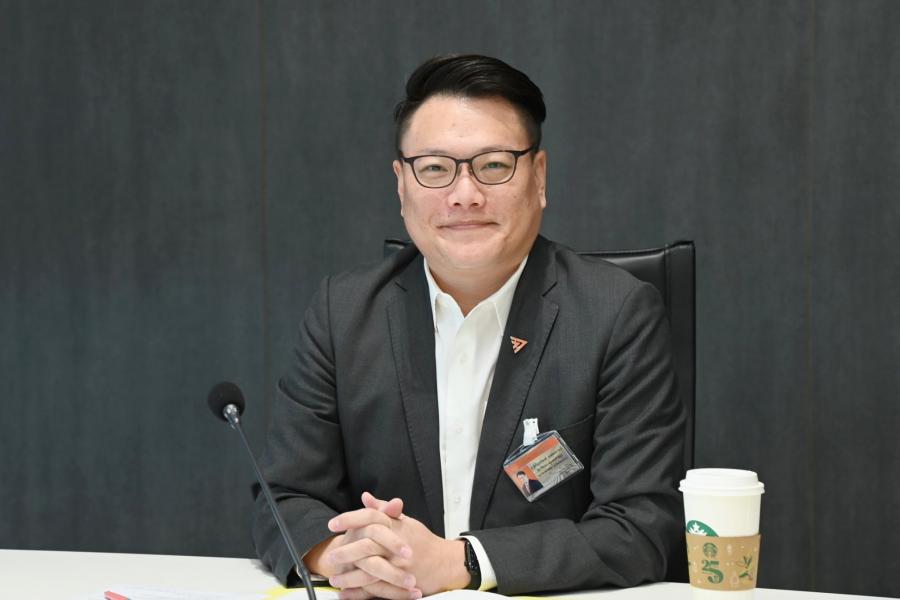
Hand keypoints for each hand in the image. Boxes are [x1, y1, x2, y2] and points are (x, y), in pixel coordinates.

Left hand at [333, 493, 468, 598]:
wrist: (445, 562)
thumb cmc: (422, 540)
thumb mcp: (405, 521)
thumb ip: (384, 510)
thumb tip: (365, 497)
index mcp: (397, 526)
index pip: (370, 517)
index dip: (350, 519)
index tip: (332, 524)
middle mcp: (397, 544)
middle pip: (367, 545)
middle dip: (346, 552)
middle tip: (331, 557)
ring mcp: (399, 565)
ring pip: (370, 570)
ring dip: (349, 576)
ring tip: (334, 579)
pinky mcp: (401, 584)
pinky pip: (377, 589)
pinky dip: (359, 593)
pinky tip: (346, 593)